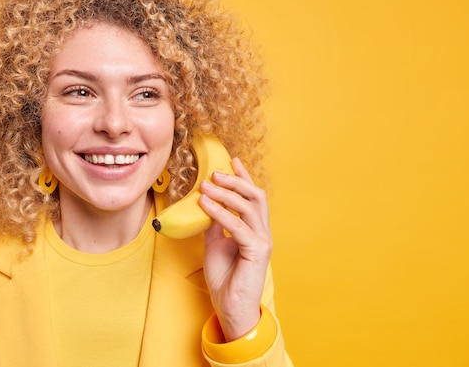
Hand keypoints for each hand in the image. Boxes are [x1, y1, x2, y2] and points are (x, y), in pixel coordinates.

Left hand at [199, 157, 272, 341]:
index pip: (252, 197)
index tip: (231, 160)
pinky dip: (220, 213)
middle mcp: (262, 232)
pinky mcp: (257, 251)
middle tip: (214, 172)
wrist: (230, 307)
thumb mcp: (214, 245)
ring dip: (226, 193)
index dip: (243, 177)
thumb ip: (215, 225)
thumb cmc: (225, 278)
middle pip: (255, 196)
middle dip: (236, 181)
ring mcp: (262, 241)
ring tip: (206, 185)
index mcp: (255, 230)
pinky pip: (237, 226)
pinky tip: (206, 206)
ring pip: (249, 207)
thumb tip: (206, 204)